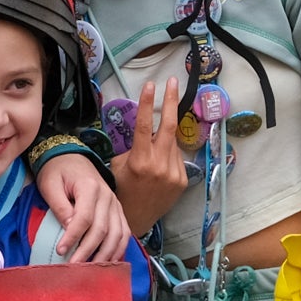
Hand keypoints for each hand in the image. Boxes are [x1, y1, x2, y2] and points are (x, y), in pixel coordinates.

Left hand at [37, 147, 130, 262]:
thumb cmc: (57, 171)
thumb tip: (69, 229)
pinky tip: (109, 262)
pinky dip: (119, 249)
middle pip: (102, 229)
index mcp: (90, 187)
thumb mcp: (50, 184)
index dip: (73, 237)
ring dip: (105, 254)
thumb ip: (60, 206)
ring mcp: (116, 204)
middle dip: (88, 251)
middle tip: (74, 267)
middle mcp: (108, 196)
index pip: (85, 218)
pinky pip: (124, 232)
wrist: (71, 157)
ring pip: (117, 234)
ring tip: (91, 269)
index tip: (60, 251)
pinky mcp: (118, 211)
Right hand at [111, 75, 189, 237]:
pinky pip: (177, 157)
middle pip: (169, 126)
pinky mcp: (182, 180)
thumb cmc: (120, 191)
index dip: (148, 103)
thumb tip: (144, 131)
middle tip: (171, 81)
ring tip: (153, 149)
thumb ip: (132, 148)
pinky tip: (159, 164)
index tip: (151, 84)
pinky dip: (168, 154)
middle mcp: (159, 165)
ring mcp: (174, 173)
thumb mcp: (118, 167)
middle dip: (171, 101)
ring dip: (165, 137)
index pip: (145, 125)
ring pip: (172, 142)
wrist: (135, 219)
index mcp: (140, 161)